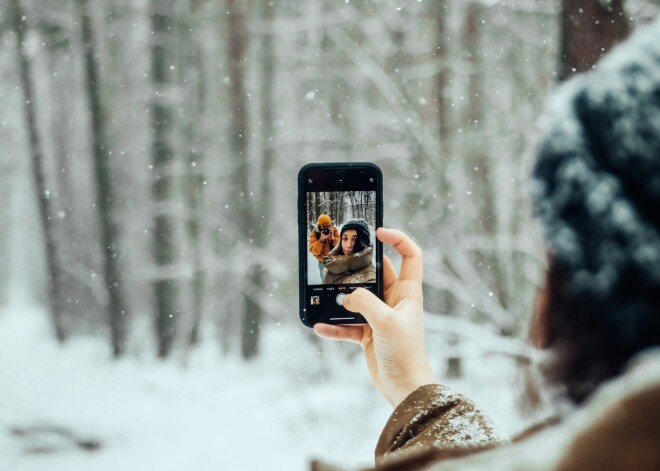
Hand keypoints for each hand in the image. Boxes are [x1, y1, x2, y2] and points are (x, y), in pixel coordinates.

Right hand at [313, 228, 435, 406]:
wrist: (405, 388)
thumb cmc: (405, 353)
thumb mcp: (385, 323)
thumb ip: (364, 303)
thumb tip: (346, 296)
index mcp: (407, 293)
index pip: (410, 256)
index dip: (398, 239)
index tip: (378, 232)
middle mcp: (394, 301)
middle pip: (377, 274)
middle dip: (358, 268)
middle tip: (339, 260)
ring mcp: (380, 317)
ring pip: (358, 299)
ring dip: (342, 299)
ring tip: (325, 295)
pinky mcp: (368, 334)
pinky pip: (347, 325)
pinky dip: (334, 325)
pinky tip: (319, 327)